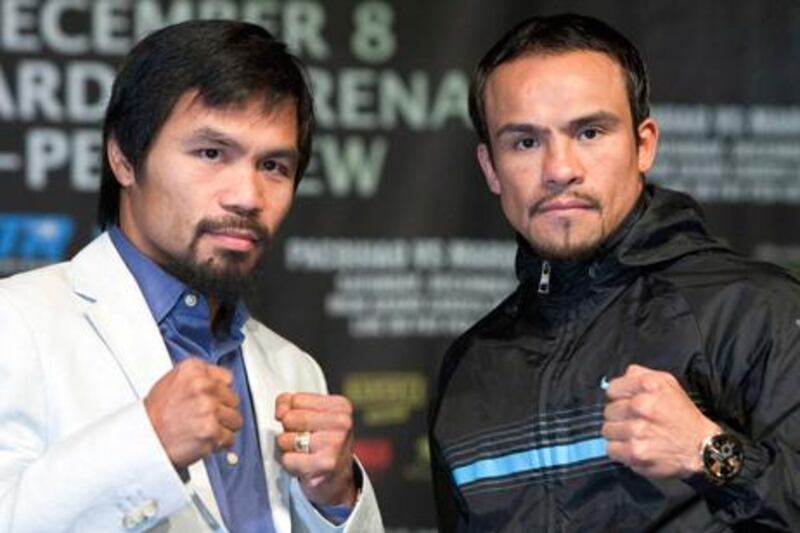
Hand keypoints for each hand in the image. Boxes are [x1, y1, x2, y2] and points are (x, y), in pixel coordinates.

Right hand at [144, 358, 242, 468]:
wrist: (144, 440)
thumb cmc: (155, 415)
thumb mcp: (172, 381)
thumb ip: (198, 378)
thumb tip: (220, 382)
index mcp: (193, 370)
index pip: (227, 378)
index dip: (221, 392)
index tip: (214, 398)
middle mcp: (202, 386)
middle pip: (233, 399)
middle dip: (223, 410)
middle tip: (205, 417)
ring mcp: (208, 409)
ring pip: (235, 419)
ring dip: (224, 427)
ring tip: (204, 429)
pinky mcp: (212, 431)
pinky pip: (230, 438)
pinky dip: (220, 443)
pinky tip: (205, 440)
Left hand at [275, 393, 356, 506]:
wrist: (337, 478)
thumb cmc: (322, 443)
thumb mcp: (312, 416)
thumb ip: (291, 404)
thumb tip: (281, 411)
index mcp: (340, 406)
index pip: (295, 399)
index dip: (290, 412)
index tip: (303, 425)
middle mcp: (342, 423)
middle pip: (290, 418)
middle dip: (288, 431)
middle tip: (303, 440)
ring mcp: (335, 443)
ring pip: (286, 439)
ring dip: (287, 449)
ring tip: (304, 453)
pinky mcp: (325, 464)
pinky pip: (288, 459)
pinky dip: (289, 464)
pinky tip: (303, 466)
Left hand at [602, 364, 719, 477]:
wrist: (702, 447)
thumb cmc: (683, 415)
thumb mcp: (667, 383)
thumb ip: (640, 374)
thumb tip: (622, 376)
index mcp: (649, 385)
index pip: (612, 389)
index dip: (618, 397)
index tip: (626, 403)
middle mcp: (642, 405)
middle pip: (608, 411)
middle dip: (619, 417)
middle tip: (634, 421)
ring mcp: (637, 430)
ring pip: (607, 430)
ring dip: (618, 434)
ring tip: (635, 435)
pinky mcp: (636, 452)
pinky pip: (611, 449)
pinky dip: (620, 450)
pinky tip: (634, 447)